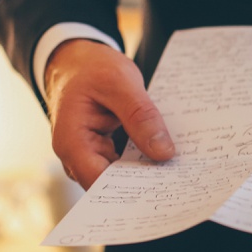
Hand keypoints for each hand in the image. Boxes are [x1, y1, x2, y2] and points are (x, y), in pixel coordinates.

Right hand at [44, 39, 174, 188]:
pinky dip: (145, 159)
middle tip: (180, 181)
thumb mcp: (119, 82)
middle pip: (112, 184)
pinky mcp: (104, 150)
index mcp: (72, 142)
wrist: (77, 60)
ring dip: (147, 171)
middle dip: (144, 183)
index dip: (131, 190)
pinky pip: (126, 162)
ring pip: (122, 175)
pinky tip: (166, 156)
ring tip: (177, 171)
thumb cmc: (90, 68)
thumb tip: (163, 152)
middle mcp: (77, 155)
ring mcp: (90, 154)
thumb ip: (140, 116)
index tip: (163, 187)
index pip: (100, 183)